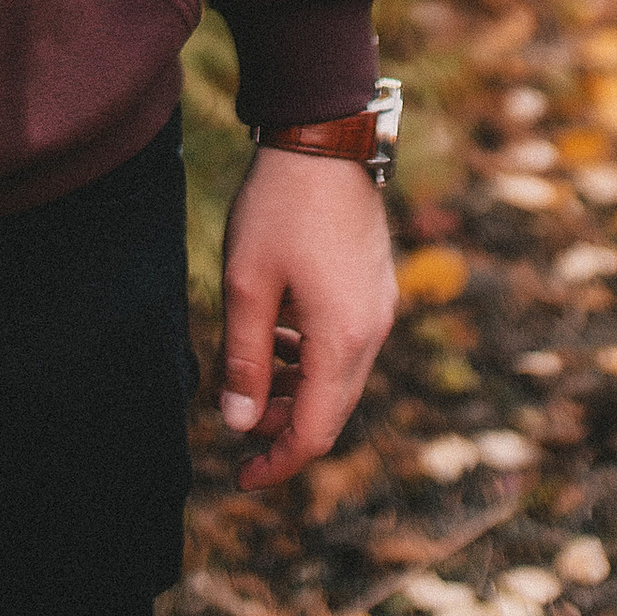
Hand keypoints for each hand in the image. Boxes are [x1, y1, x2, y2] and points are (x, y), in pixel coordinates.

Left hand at [215, 142, 399, 492]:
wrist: (326, 137)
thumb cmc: (278, 208)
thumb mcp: (246, 285)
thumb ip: (244, 359)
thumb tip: (239, 424)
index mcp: (342, 339)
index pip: (315, 431)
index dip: (277, 462)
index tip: (240, 478)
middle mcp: (372, 330)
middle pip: (332, 409)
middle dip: (285, 426)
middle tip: (237, 422)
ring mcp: (379, 306)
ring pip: (340, 376)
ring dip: (297, 389)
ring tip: (250, 375)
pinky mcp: (375, 285)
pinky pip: (347, 343)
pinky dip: (312, 357)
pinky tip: (277, 335)